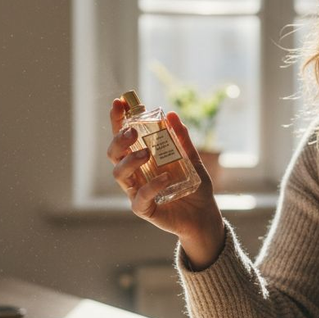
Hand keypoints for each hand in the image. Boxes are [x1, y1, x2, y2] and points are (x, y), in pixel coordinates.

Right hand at [107, 98, 224, 267]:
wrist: (204, 216)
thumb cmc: (195, 187)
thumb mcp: (192, 159)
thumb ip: (182, 140)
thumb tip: (172, 114)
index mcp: (142, 158)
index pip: (124, 136)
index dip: (118, 119)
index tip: (119, 102)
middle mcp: (135, 173)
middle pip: (114, 154)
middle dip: (119, 140)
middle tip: (133, 132)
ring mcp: (136, 191)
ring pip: (119, 174)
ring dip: (130, 160)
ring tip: (146, 154)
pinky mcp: (144, 209)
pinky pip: (139, 198)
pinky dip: (151, 187)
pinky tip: (165, 178)